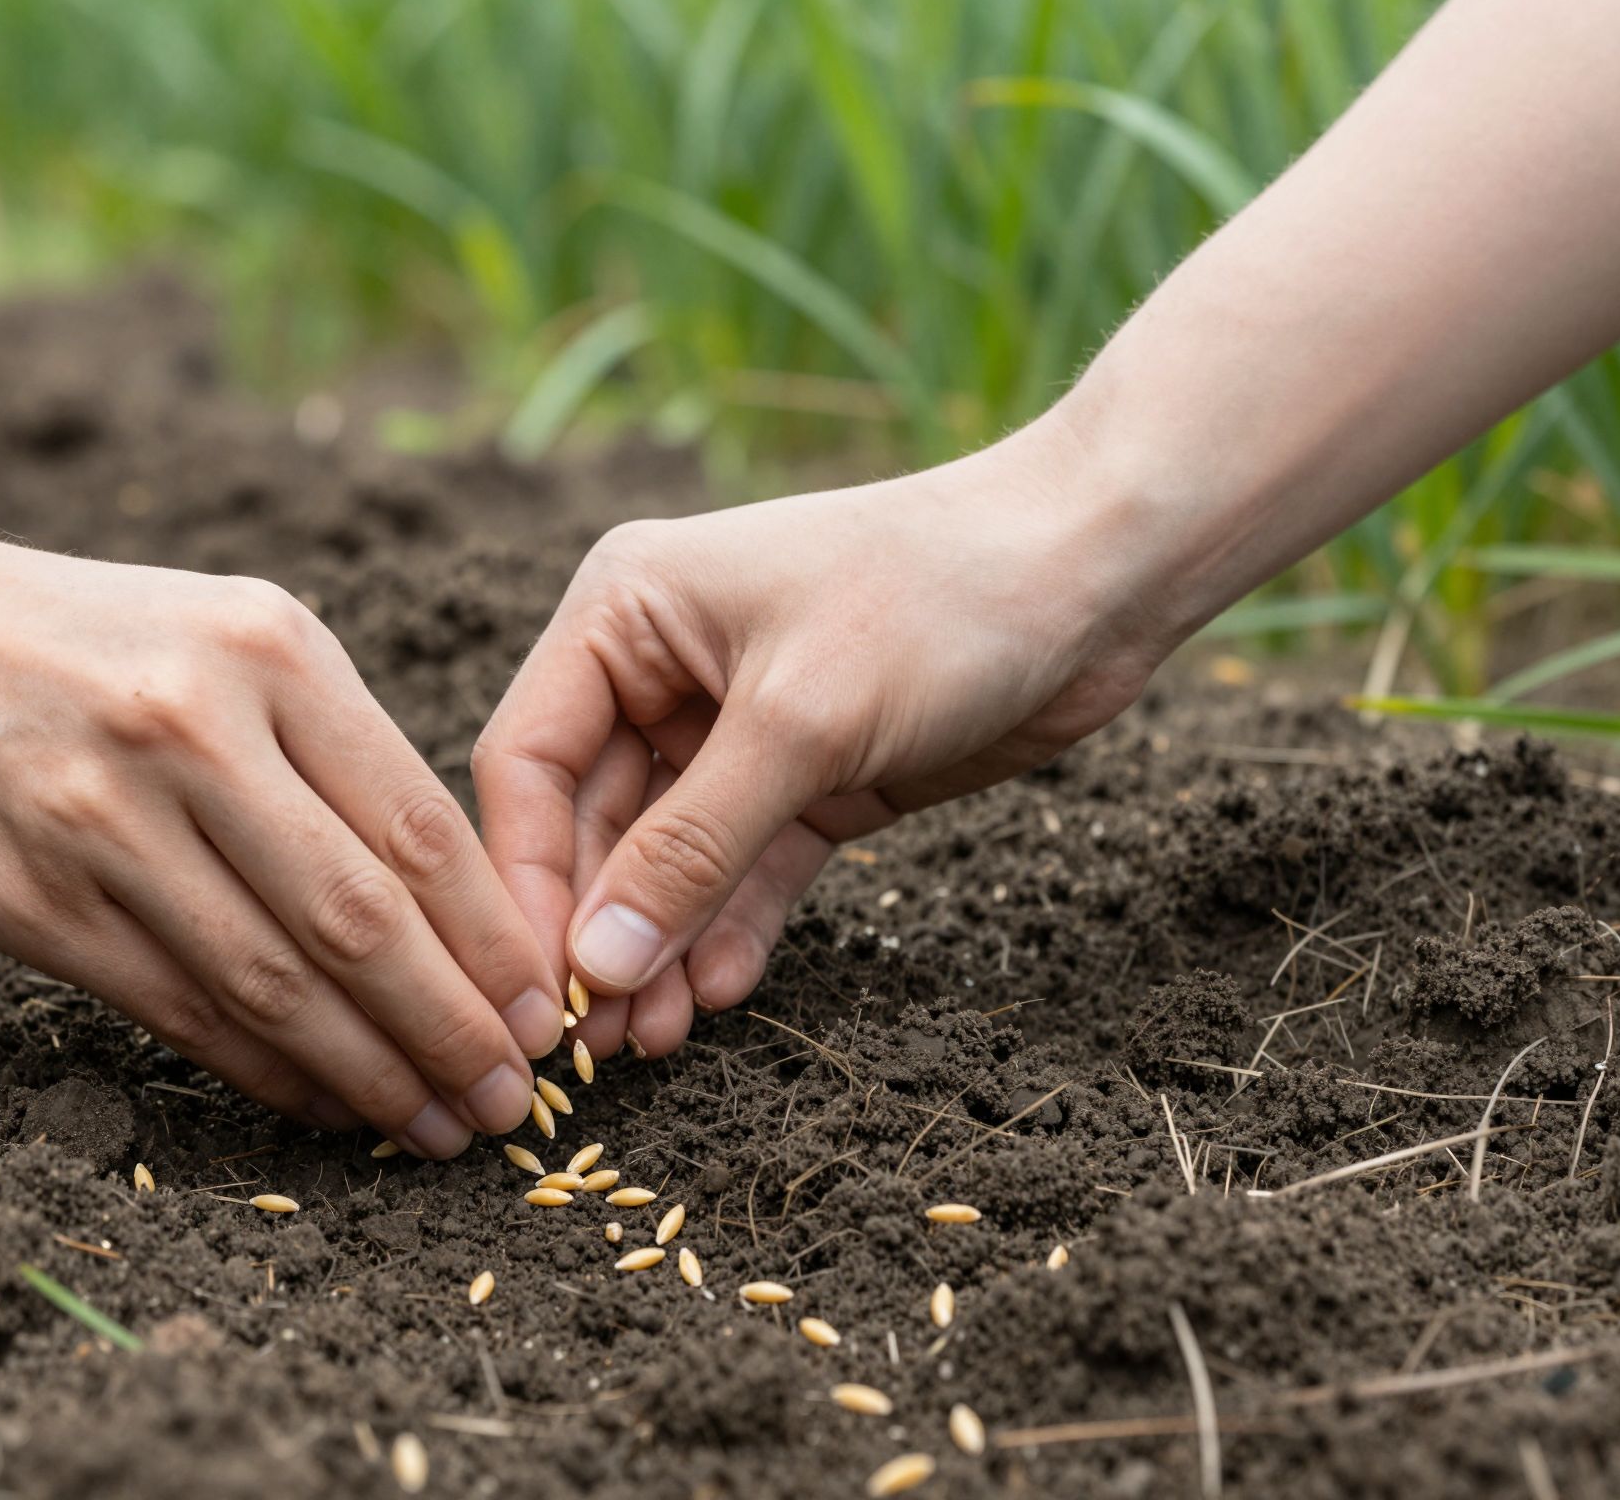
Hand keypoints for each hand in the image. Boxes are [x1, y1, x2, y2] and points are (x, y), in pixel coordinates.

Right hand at [0, 516, 564, 1155]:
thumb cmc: (89, 635)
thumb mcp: (234, 635)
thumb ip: (337, 748)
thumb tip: (458, 903)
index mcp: (270, 652)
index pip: (419, 828)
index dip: (495, 941)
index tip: (544, 1011)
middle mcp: (191, 729)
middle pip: (361, 920)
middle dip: (454, 1029)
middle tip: (512, 1101)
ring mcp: (104, 819)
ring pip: (273, 984)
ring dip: (369, 1073)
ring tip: (436, 1124)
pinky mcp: (34, 902)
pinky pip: (180, 1011)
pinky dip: (265, 1071)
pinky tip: (324, 1105)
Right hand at [474, 423, 1164, 1057]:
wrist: (1093, 576)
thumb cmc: (936, 600)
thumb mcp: (802, 722)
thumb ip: (691, 848)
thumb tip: (595, 966)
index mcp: (625, 612)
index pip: (528, 758)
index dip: (526, 877)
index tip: (537, 985)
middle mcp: (662, 668)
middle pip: (591, 820)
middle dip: (599, 928)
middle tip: (597, 1042)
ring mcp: (735, 727)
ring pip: (667, 859)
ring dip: (661, 945)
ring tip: (659, 1039)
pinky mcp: (809, 777)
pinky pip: (745, 869)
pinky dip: (732, 927)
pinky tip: (720, 991)